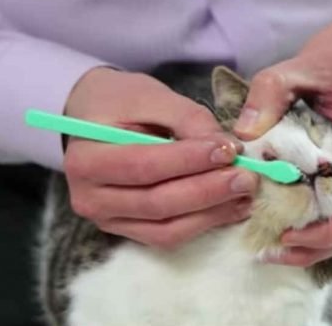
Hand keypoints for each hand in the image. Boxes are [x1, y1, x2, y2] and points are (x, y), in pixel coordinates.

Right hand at [64, 67, 258, 248]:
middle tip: (246, 176)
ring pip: (165, 228)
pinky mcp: (125, 230)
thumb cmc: (117, 101)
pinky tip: (229, 208)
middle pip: (157, 202)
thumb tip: (227, 147)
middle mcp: (89, 197)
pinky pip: (166, 236)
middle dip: (207, 191)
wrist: (90, 117)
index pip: (144, 165)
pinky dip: (201, 224)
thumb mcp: (149, 95)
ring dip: (210, 214)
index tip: (229, 150)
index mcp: (86, 160)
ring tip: (244, 195)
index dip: (190, 161)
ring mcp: (106, 220)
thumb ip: (188, 118)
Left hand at [234, 1, 331, 265]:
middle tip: (270, 251)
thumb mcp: (305, 64)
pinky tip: (293, 220)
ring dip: (320, 237)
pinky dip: (325, 217)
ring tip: (276, 245)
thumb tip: (243, 134)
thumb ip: (270, 92)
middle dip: (316, 246)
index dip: (325, 234)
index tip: (286, 238)